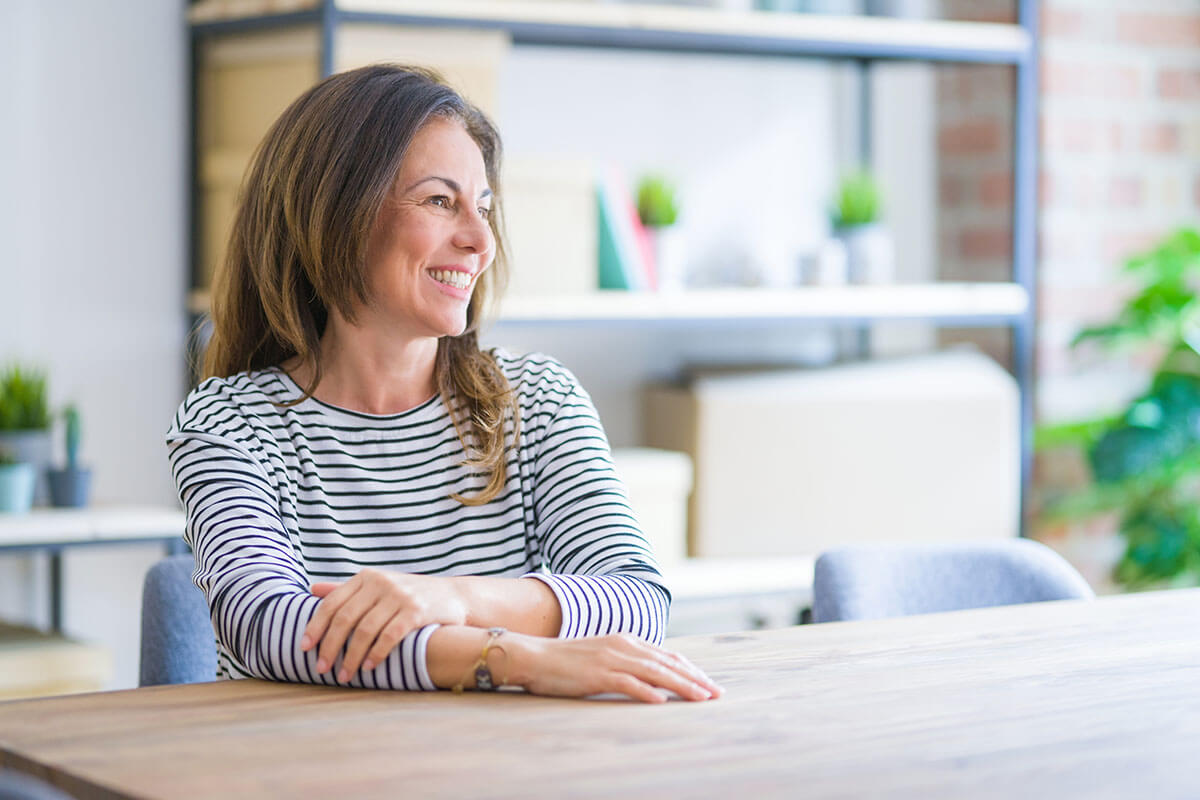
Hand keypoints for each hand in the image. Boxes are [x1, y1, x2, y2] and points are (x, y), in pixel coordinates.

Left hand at [301, 568, 467, 680]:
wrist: (454, 596)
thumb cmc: (409, 595)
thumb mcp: (378, 586)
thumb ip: (347, 590)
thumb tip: (312, 589)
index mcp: (366, 577)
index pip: (332, 602)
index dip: (315, 626)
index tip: (304, 648)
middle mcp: (381, 583)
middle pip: (345, 618)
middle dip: (330, 646)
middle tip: (321, 668)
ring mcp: (400, 596)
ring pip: (365, 630)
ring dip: (351, 656)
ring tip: (344, 675)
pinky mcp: (417, 610)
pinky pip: (389, 636)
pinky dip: (376, 654)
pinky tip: (369, 667)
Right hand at [505, 632, 723, 703]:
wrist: (534, 656)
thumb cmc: (566, 661)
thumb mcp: (602, 656)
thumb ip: (625, 662)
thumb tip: (649, 678)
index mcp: (626, 640)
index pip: (667, 656)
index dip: (690, 670)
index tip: (709, 683)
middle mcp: (623, 646)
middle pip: (668, 663)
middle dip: (695, 679)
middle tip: (717, 693)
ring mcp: (611, 658)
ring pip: (655, 673)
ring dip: (681, 686)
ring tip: (702, 697)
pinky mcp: (597, 674)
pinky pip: (627, 683)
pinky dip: (647, 692)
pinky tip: (662, 701)